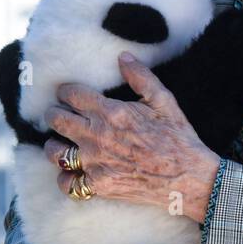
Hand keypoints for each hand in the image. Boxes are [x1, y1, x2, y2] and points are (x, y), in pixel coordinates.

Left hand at [43, 52, 219, 219]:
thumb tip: (123, 57)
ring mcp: (95, 163)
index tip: (69, 94)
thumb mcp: (164, 101)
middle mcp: (97, 136)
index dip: (66, 91)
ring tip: (62, 143)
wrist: (188, 177)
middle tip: (60, 114)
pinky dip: (67, 178)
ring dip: (55, 145)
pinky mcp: (98, 186)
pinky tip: (74, 172)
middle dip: (54, 113)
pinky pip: (68, 183)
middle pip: (55, 119)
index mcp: (111, 112)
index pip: (71, 94)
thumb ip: (141, 77)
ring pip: (54, 152)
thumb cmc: (178, 137)